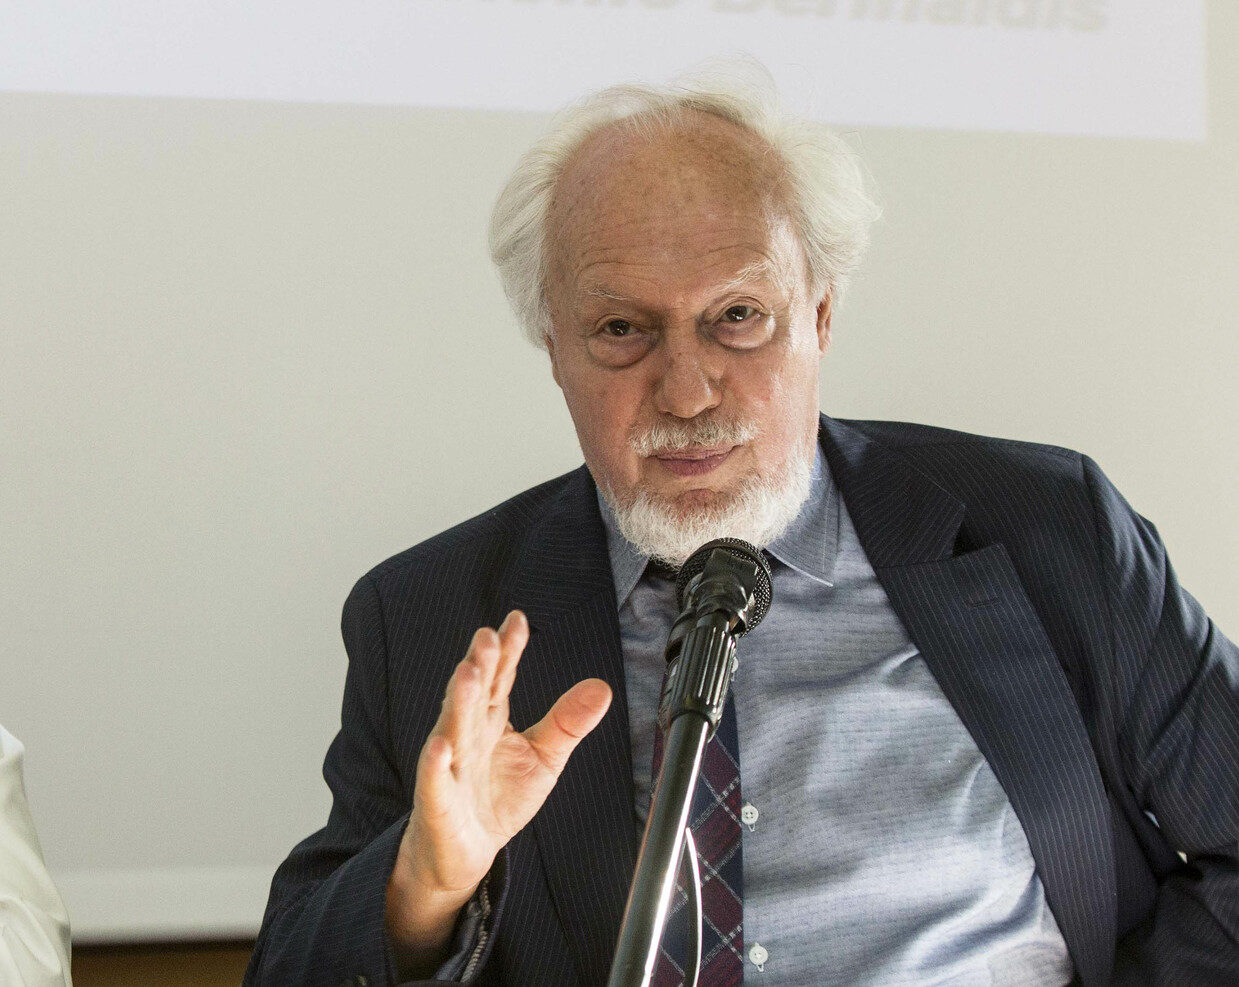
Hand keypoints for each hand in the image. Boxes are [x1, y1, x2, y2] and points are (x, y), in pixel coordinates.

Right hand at [385, 610, 611, 970]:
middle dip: (481, 665)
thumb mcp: (544, 757)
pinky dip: (436, 764)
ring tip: (468, 673)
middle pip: (474, 694)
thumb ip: (567, 722)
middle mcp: (467, 734)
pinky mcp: (439, 801)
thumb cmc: (499, 798)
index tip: (517, 621)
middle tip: (489, 637)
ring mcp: (450, 766)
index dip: (508, 649)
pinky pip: (435, 781)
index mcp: (490, 718)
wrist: (467, 852)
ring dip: (458, 701)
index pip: (499, 677)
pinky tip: (441, 746)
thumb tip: (601, 687)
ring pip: (453, 728)